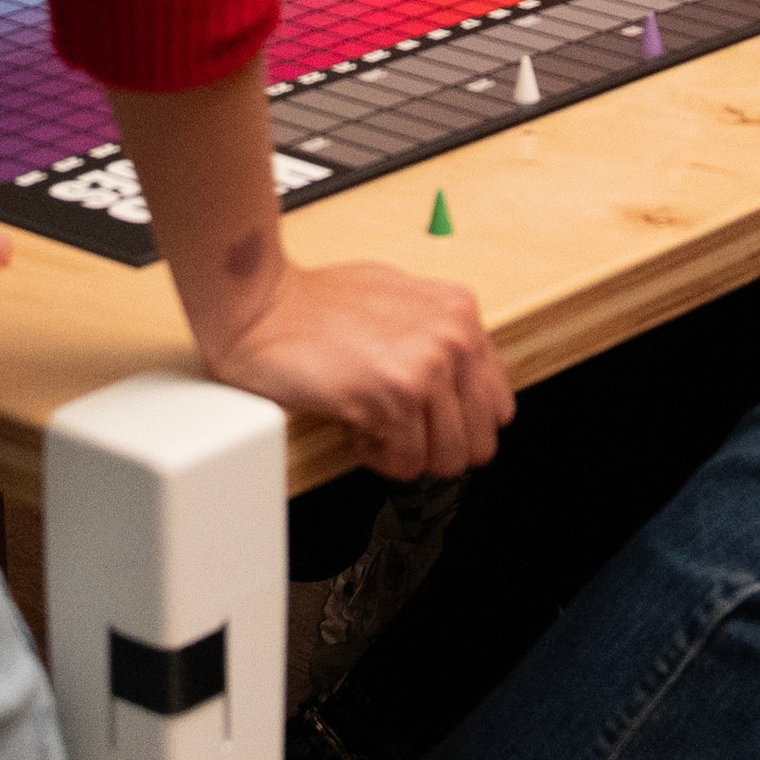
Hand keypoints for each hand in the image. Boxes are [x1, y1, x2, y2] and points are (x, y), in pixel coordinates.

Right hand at [196, 258, 514, 479]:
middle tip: (404, 435)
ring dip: (409, 454)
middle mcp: (452, 338)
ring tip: (377, 428)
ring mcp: (425, 368)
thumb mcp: (397, 296)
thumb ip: (435, 331)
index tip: (434, 423)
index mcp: (460, 312)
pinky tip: (356, 426)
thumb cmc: (313, 301)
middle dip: (439, 447)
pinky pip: (406, 463)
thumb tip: (457, 376)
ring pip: (447, 459)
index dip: (462, 423)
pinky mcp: (392, 399)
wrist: (260, 306)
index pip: (499, 402)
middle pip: (481, 440)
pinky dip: (379, 456)